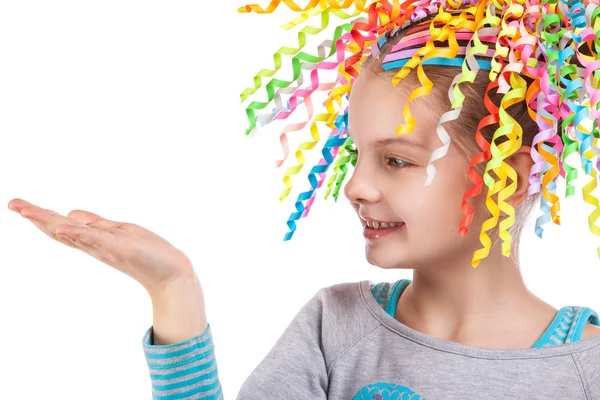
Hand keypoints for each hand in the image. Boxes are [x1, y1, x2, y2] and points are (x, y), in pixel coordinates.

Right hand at [8, 198, 194, 296]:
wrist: (171, 273)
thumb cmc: (147, 253)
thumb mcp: (117, 232)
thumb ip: (95, 224)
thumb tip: (72, 213)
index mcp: (94, 240)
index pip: (62, 226)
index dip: (40, 217)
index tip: (17, 205)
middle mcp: (95, 246)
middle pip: (60, 230)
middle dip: (37, 217)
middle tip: (13, 204)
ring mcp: (106, 248)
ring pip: (73, 233)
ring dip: (50, 222)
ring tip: (26, 211)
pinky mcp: (121, 249)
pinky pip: (97, 239)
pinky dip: (80, 233)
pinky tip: (63, 226)